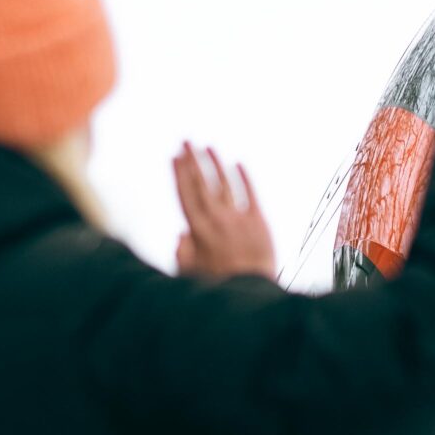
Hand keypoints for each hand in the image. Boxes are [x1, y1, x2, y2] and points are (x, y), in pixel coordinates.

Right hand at [172, 143, 276, 281]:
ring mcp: (238, 218)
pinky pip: (250, 194)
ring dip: (216, 163)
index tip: (175, 156)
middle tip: (187, 142)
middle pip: (202, 183)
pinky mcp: (258, 222)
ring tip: (208, 147)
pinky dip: (244, 178)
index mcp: (198, 230)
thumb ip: (182, 252)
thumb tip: (182, 235)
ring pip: (224, 183)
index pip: (186, 194)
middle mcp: (217, 219)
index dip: (179, 173)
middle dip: (193, 160)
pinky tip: (238, 164)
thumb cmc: (218, 286)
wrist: (251, 293)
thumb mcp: (189, 272)